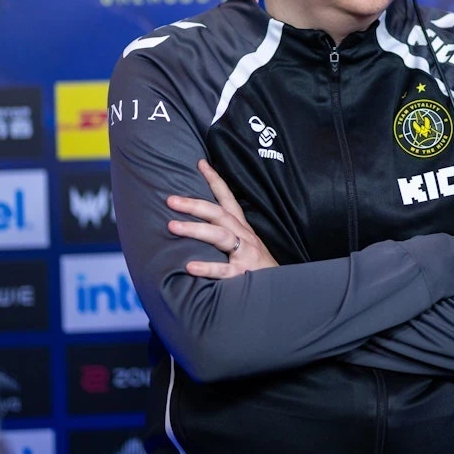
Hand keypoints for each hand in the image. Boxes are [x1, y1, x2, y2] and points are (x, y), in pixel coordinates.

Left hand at [166, 159, 278, 278]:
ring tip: (172, 226)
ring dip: (195, 229)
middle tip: (170, 200)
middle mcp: (244, 236)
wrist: (283, 290)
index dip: (215, 180)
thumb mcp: (246, 245)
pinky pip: (224, 269)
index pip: (228, 198)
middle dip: (194, 204)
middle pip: (219, 213)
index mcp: (242, 228)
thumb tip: (200, 224)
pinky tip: (190, 267)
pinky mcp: (244, 274)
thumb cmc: (259, 268)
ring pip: (220, 236)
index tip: (201, 163)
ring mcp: (245, 254)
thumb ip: (227, 235)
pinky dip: (208, 267)